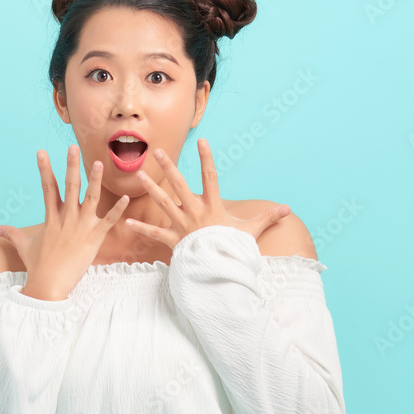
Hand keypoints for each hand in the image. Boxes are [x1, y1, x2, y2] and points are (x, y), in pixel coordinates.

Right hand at [0, 144, 129, 299]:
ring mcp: (80, 227)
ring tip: (98, 162)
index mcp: (51, 218)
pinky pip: (108, 220)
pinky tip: (126, 197)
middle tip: (72, 147)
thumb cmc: (37, 266)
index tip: (42, 151)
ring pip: (90, 198)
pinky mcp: (94, 238)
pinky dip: (118, 209)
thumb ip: (13, 234)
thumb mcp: (24, 247)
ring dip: (94, 179)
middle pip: (69, 186)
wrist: (48, 285)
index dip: (45, 168)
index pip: (48, 187)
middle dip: (70, 165)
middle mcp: (66, 218)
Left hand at [124, 138, 290, 249]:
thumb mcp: (251, 232)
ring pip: (163, 203)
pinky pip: (155, 233)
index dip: (206, 158)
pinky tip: (126, 221)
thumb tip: (287, 208)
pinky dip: (141, 228)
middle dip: (168, 167)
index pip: (210, 177)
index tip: (201, 141)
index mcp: (213, 207)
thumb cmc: (235, 250)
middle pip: (179, 185)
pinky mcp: (173, 240)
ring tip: (139, 175)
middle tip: (156, 152)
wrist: (220, 272)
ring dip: (151, 189)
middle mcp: (195, 212)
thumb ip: (267, 217)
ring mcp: (182, 226)